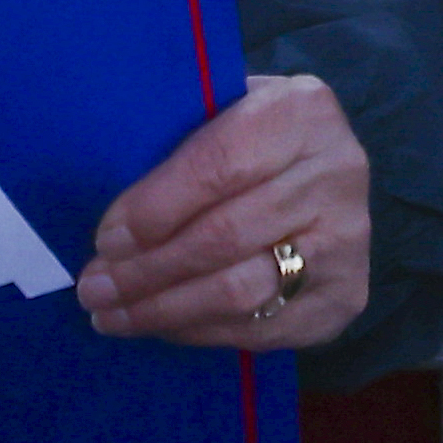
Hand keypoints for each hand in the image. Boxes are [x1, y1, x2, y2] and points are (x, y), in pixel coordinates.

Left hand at [75, 72, 368, 351]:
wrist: (325, 169)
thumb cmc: (253, 136)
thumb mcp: (223, 110)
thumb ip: (179, 142)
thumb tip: (109, 214)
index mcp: (302, 111)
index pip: (219, 166)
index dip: (155, 209)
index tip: (105, 238)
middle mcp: (338, 172)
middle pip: (224, 236)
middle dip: (146, 270)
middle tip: (93, 288)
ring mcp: (349, 239)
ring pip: (240, 290)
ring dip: (164, 309)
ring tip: (111, 315)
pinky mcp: (346, 295)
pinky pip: (261, 329)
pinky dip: (199, 332)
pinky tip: (160, 326)